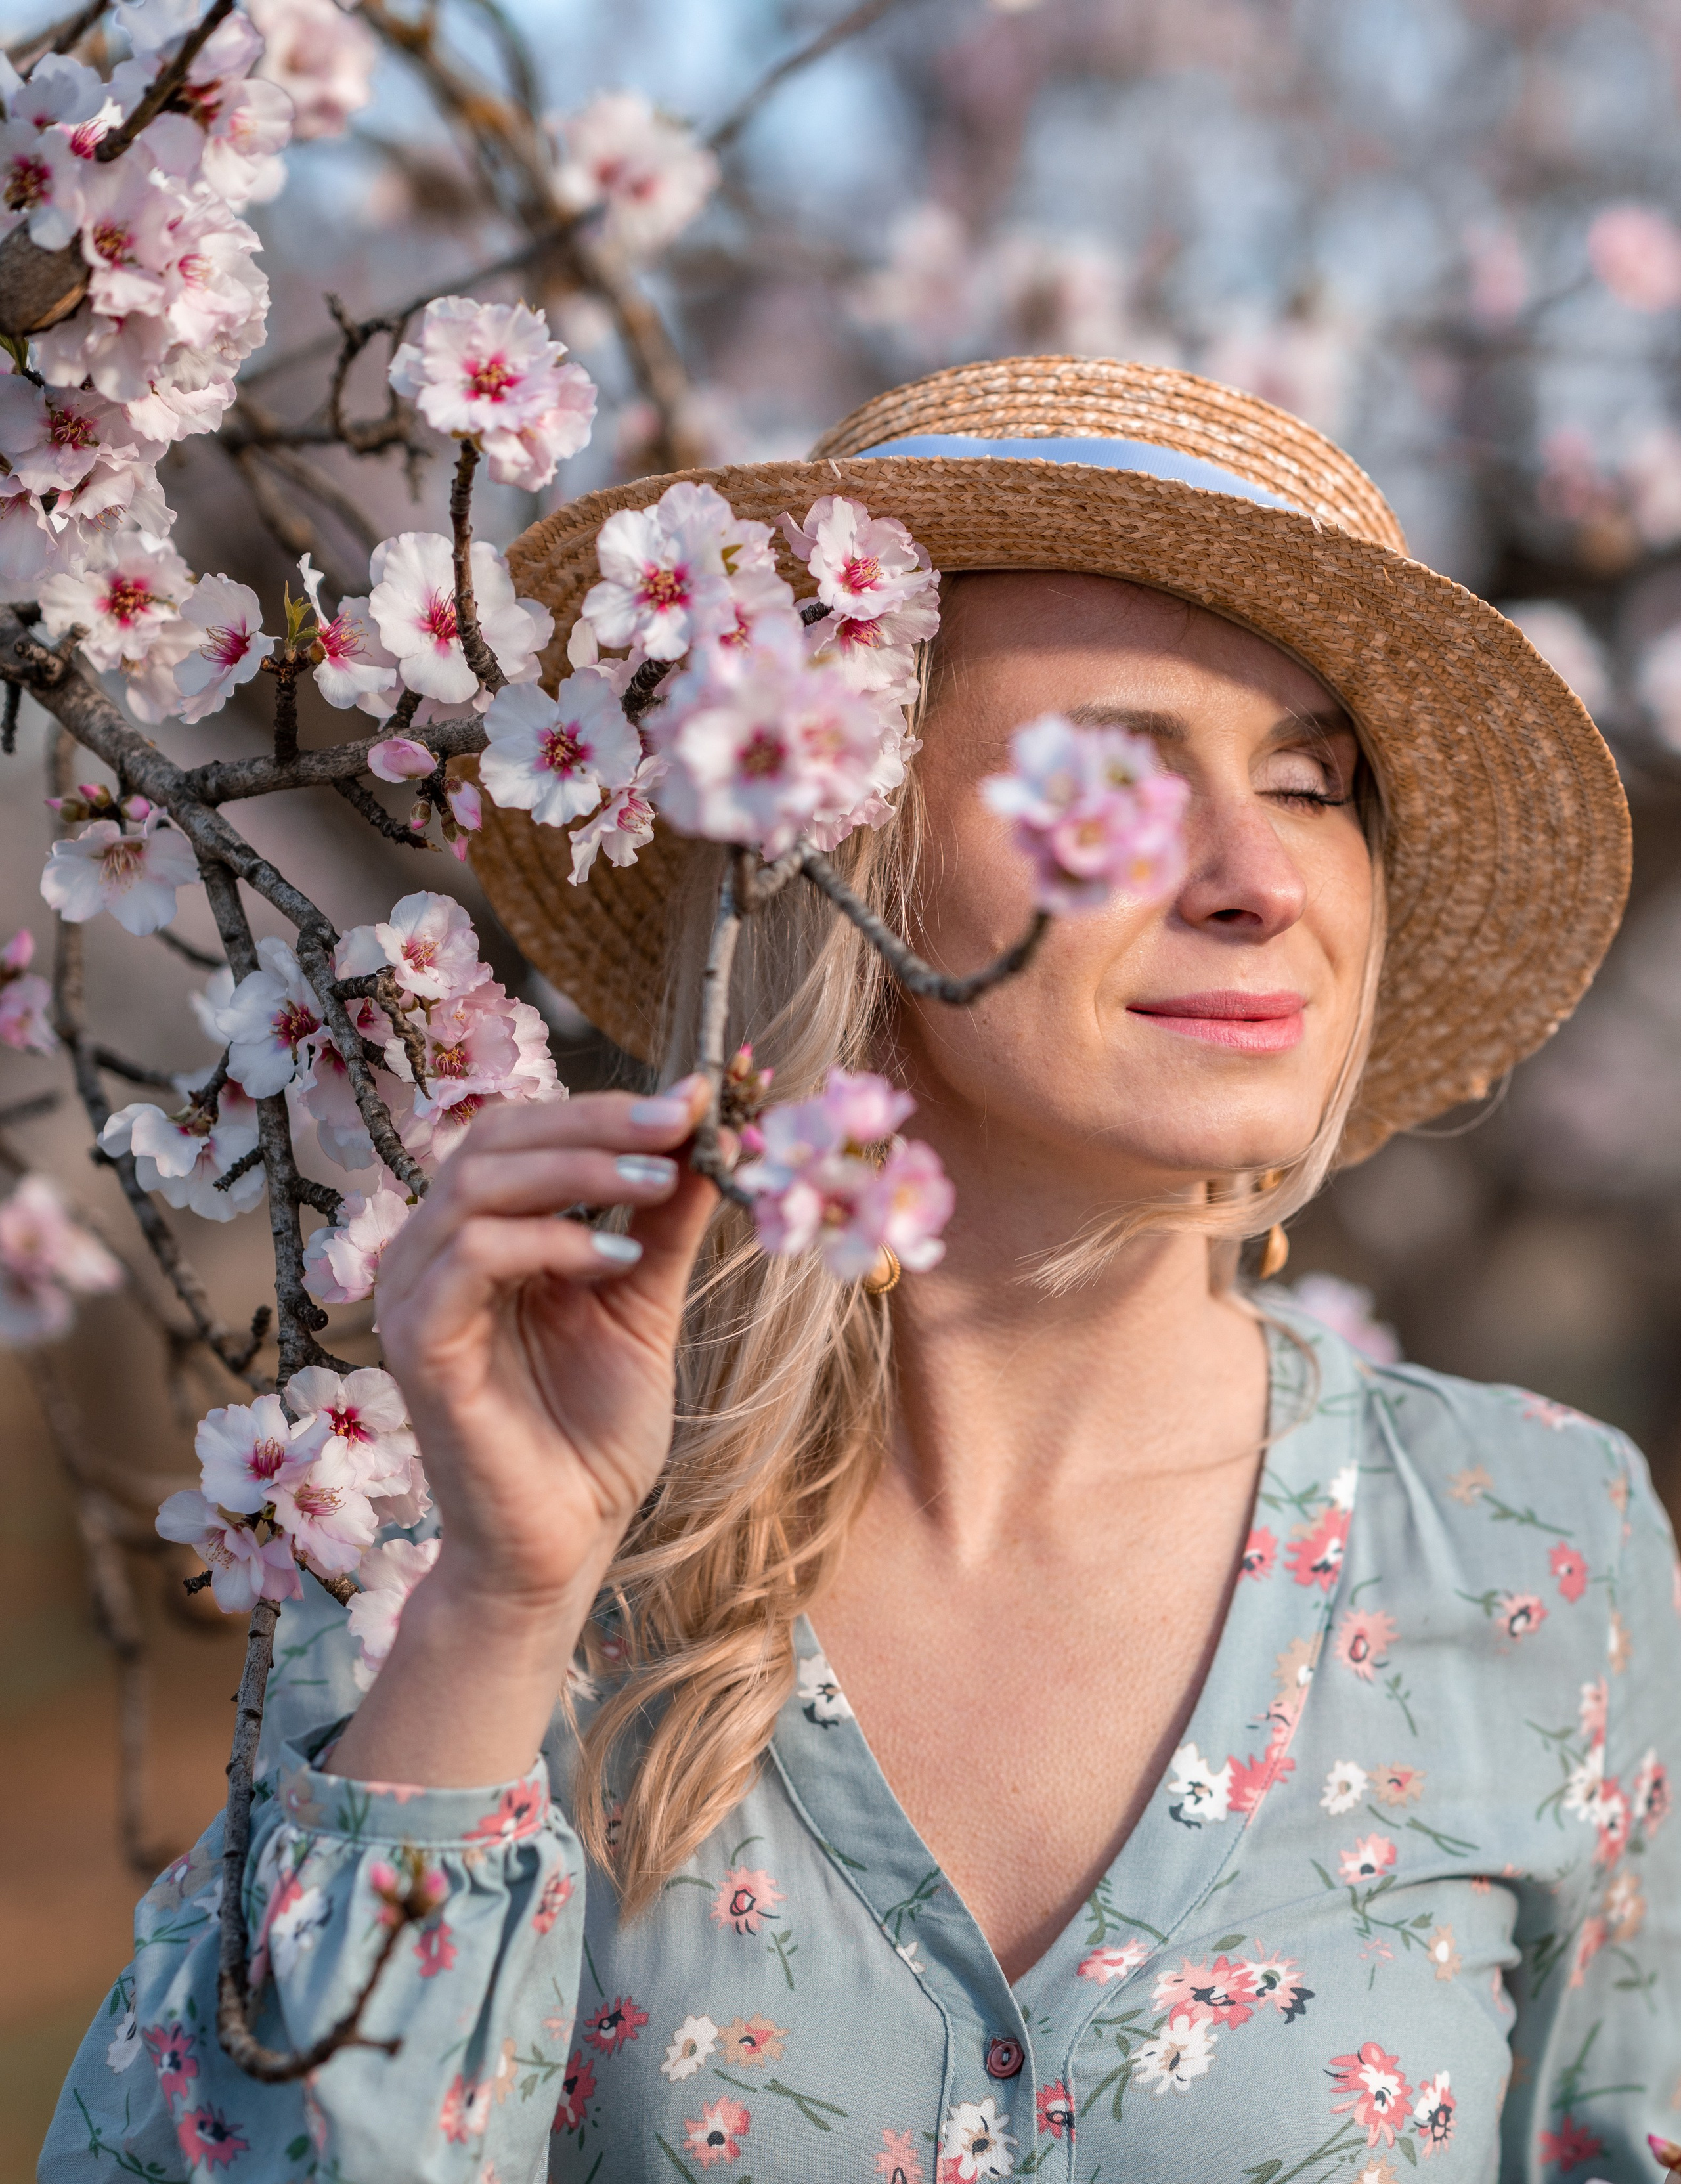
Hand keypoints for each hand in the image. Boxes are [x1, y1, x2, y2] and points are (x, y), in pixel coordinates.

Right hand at [374, 1074, 716, 1616]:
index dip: (606, 1108)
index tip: (696, 1100)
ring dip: (579, 1170)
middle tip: (683, 1123)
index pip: (525, 1131)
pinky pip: (470, 1259)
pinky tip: (616, 1257)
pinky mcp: (417, 1346)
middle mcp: (433, 1252)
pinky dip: (548, 1240)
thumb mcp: (643, 1303)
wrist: (566, 1542)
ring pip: (477, 1184)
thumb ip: (662, 1220)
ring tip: (660, 1182)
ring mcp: (415, 1296)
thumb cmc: (593, 1431)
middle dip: (598, 1122)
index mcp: (479, 1234)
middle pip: (496, 1137)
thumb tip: (707, 1127)